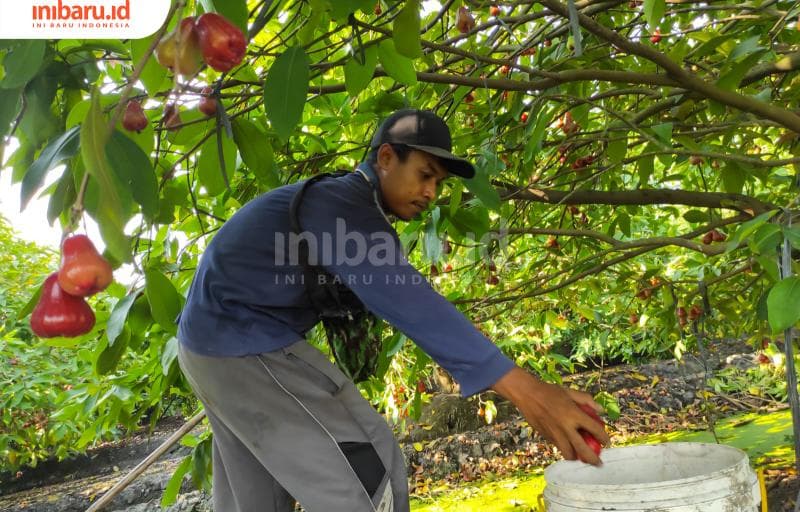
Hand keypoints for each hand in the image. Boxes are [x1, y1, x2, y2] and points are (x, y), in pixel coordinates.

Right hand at [491, 367, 609, 465]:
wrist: (527, 394)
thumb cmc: (550, 391)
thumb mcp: (570, 391)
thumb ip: (587, 400)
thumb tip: (600, 410)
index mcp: (574, 414)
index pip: (595, 429)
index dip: (604, 438)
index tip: (607, 442)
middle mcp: (566, 427)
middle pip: (583, 449)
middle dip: (593, 459)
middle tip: (598, 463)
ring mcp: (555, 434)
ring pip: (568, 454)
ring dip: (577, 457)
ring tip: (581, 456)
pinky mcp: (546, 437)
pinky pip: (558, 448)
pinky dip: (565, 449)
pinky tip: (568, 446)